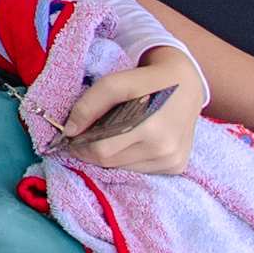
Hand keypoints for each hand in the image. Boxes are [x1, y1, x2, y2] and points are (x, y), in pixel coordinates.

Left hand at [64, 56, 198, 175]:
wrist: (185, 84)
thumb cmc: (145, 82)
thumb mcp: (114, 83)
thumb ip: (88, 105)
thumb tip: (69, 131)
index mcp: (150, 129)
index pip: (101, 151)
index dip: (80, 145)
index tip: (72, 136)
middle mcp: (164, 150)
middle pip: (111, 162)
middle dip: (92, 150)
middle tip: (88, 134)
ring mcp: (172, 161)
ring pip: (124, 168)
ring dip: (112, 155)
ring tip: (114, 133)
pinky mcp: (177, 166)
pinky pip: (140, 170)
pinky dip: (129, 158)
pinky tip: (132, 140)